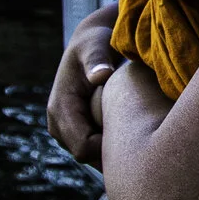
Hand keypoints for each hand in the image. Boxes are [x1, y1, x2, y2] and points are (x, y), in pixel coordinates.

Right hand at [48, 2, 121, 166]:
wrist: (90, 43)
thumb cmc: (96, 42)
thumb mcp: (96, 45)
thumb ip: (98, 59)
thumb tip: (100, 76)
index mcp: (60, 109)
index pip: (83, 148)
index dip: (110, 149)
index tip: (136, 132)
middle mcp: (57, 123)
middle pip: (88, 157)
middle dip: (112, 151)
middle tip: (142, 133)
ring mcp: (64, 130)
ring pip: (92, 156)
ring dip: (112, 148)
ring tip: (136, 129)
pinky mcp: (74, 131)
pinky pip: (95, 150)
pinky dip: (111, 144)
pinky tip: (129, 128)